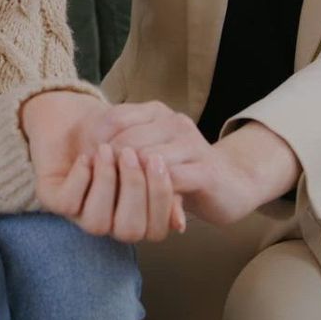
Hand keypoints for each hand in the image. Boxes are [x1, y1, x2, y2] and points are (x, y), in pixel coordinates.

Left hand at [24, 93, 184, 241]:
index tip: (158, 160)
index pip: (156, 229)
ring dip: (105, 183)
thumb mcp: (147, 152)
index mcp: (135, 214)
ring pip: (97, 223)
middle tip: (131, 154)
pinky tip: (86, 158)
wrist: (73, 114)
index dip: (160, 198)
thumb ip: (164, 186)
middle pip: (130, 230)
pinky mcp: (53, 199)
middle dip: (134, 190)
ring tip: (106, 150)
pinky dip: (80, 178)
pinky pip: (68, 203)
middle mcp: (109, 219)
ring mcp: (80, 213)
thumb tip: (180, 223)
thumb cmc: (118, 134)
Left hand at [107, 106, 295, 226]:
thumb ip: (125, 148)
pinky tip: (142, 205)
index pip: (116, 119)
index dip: (96, 143)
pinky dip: (151, 193)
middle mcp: (176, 123)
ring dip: (126, 181)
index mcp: (159, 113)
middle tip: (97, 184)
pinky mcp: (206, 172)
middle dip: (108, 165)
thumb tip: (89, 156)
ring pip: (146, 159)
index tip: (88, 164)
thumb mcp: (149, 154)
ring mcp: (192, 144)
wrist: (232, 184)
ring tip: (116, 195)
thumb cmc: (182, 171)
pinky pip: (170, 179)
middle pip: (128, 140)